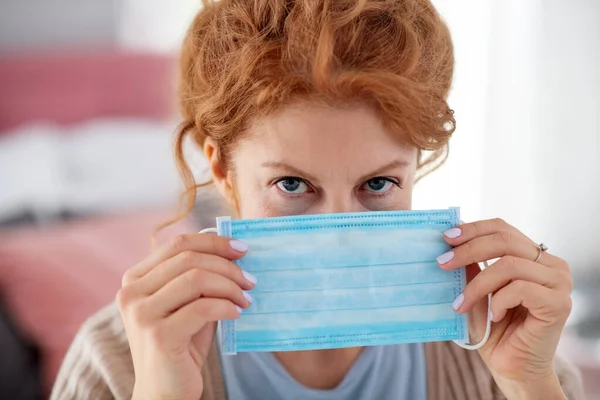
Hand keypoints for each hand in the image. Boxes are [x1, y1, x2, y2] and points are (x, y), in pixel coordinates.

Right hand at [117, 234, 255, 399]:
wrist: (165, 391)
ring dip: (229, 286)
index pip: (179, 244)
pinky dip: (226, 306)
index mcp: (136, 279)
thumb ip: (200, 277)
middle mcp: (132, 293)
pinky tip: (236, 314)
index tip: (242, 249)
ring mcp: (141, 314)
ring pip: (196, 279)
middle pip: (189, 259)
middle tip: (250, 280)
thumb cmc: (181, 345)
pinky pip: (202, 307)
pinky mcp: (158, 335)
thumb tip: (234, 251)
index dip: (214, 242)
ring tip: (245, 299)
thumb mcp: (188, 304)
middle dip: (227, 266)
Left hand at [439, 218, 571, 398]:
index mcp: (533, 256)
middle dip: (468, 250)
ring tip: (462, 304)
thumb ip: (471, 266)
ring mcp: (559, 283)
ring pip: (509, 265)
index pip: (502, 228)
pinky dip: (499, 301)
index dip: (473, 229)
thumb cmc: (495, 330)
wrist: (513, 368)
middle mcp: (551, 265)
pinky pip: (520, 288)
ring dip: (478, 285)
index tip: (446, 237)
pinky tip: (495, 316)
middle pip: (504, 240)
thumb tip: (450, 240)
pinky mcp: (559, 303)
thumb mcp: (476, 291)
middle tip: (442, 264)